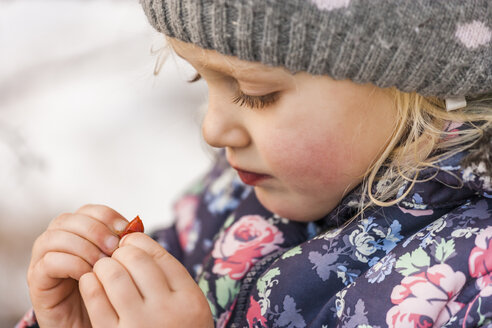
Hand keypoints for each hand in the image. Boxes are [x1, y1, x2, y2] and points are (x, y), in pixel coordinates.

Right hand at [27, 204, 128, 327]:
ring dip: (84, 246)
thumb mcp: (117, 264)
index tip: (126, 229)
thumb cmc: (105, 292)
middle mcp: (57, 240)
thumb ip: (122, 244)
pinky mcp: (37, 280)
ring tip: (103, 263)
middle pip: (70, 219)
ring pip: (55, 237)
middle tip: (114, 247)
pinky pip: (49, 262)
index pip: (88, 210)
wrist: (89, 323)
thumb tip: (135, 227)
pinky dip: (72, 264)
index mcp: (78, 231)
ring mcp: (43, 259)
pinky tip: (89, 275)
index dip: (107, 215)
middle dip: (95, 230)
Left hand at [79, 233, 213, 327]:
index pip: (158, 254)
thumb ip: (170, 278)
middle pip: (135, 260)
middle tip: (116, 257)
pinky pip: (96, 298)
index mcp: (189, 298)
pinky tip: (92, 283)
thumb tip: (135, 240)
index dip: (138, 242)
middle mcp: (166, 310)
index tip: (130, 243)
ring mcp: (139, 325)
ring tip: (103, 270)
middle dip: (120, 252)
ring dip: (104, 266)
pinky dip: (90, 283)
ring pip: (114, 274)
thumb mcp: (189, 305)